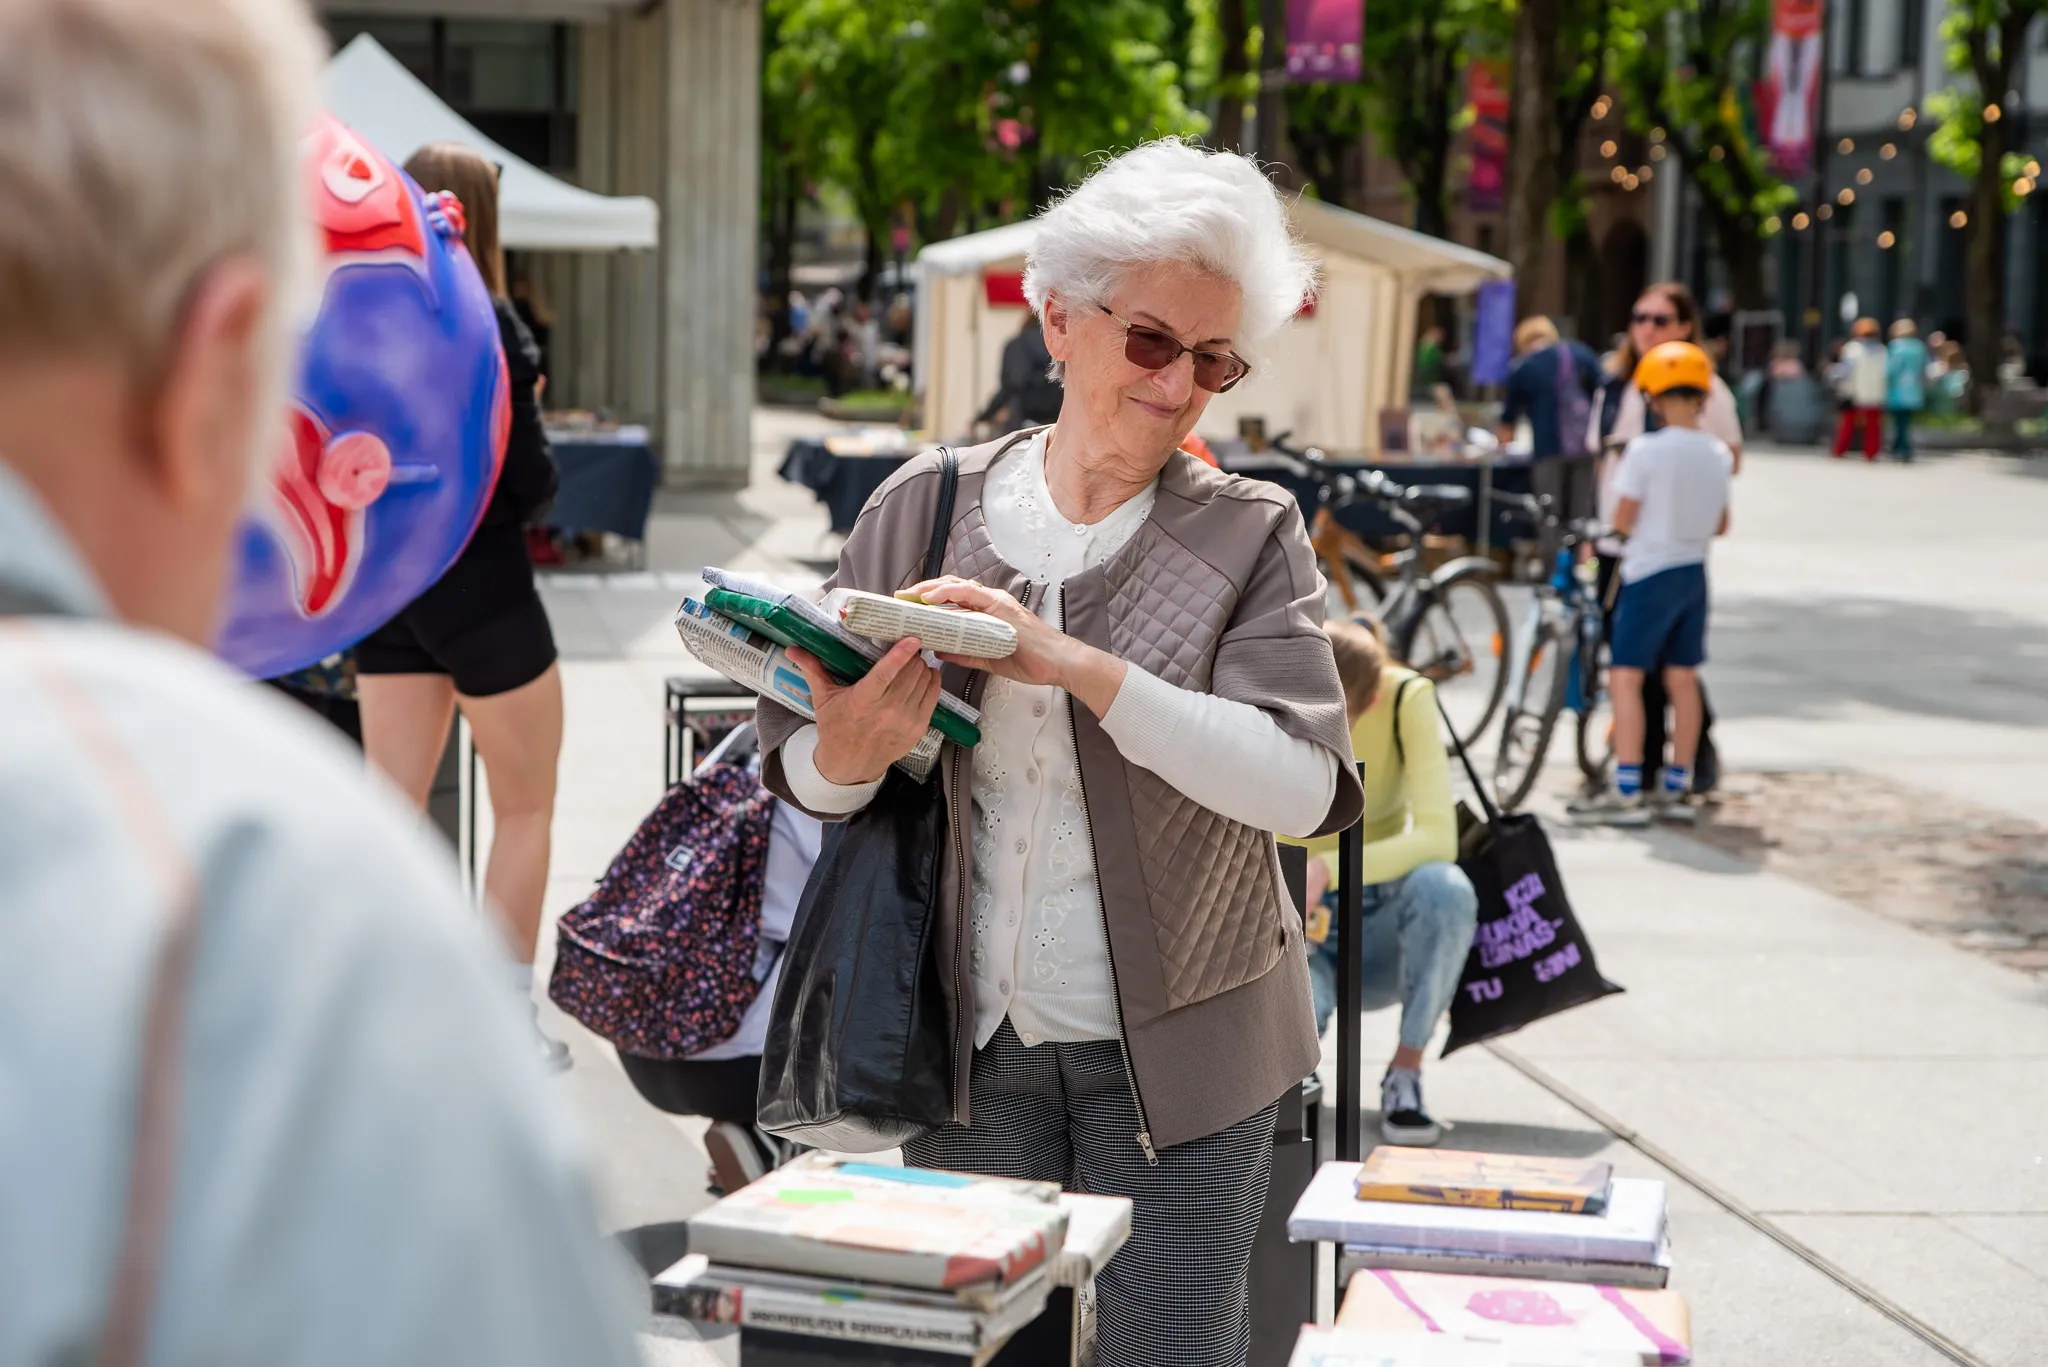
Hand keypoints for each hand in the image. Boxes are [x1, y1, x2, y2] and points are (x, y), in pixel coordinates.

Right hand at [788, 639, 941, 785]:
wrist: (849, 765)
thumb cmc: (835, 728)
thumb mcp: (823, 699)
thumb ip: (812, 670)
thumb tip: (792, 649)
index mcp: (863, 700)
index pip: (886, 673)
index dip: (901, 654)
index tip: (913, 639)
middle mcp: (887, 711)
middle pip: (911, 672)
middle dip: (911, 657)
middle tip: (908, 649)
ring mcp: (905, 721)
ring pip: (924, 681)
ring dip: (922, 668)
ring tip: (915, 662)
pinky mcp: (918, 729)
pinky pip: (933, 696)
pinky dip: (932, 682)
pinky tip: (926, 676)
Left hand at [903, 576, 1127, 716]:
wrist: (1058, 664)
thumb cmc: (1031, 660)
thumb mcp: (989, 659)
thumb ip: (965, 654)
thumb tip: (939, 652)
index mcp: (987, 611)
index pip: (953, 598)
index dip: (928, 598)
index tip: (907, 604)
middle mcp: (989, 601)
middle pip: (949, 587)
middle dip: (922, 590)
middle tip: (900, 598)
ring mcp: (994, 602)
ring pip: (955, 586)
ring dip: (928, 589)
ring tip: (908, 595)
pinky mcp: (1000, 607)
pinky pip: (968, 595)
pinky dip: (947, 593)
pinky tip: (929, 599)